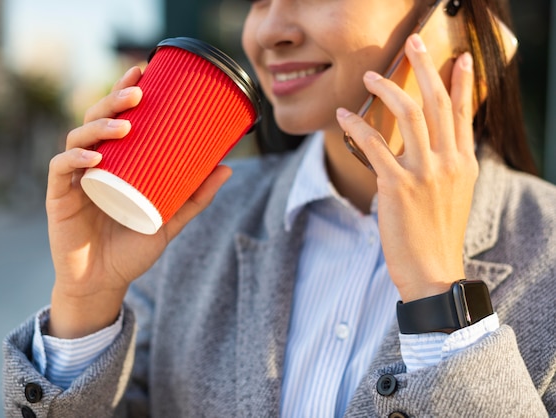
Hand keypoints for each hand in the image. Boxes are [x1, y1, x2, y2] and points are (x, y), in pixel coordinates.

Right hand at [47, 66, 231, 337]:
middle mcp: (91, 164)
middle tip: (138, 94)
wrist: (104, 283)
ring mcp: (74, 179)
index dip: (124, 91)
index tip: (143, 71)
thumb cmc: (132, 249)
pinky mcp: (58, 198)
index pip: (115, 117)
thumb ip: (196, 197)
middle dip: (113, 101)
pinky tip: (94, 157)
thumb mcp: (170, 219)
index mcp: (114, 162)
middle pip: (95, 120)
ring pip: (77, 138)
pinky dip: (75, 160)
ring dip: (98, 127)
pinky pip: (60, 170)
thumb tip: (228, 167)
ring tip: (125, 126)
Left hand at [336, 34, 478, 301]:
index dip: (460, 82)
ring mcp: (424, 172)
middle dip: (424, 67)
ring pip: (409, 113)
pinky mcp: (397, 186)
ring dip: (387, 89)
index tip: (457, 58)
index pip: (463, 113)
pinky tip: (344, 115)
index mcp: (464, 163)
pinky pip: (374, 145)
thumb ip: (448, 166)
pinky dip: (357, 126)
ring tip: (370, 76)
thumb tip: (433, 145)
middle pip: (438, 102)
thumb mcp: (455, 195)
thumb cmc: (438, 235)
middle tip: (411, 43)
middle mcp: (449, 162)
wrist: (432, 271)